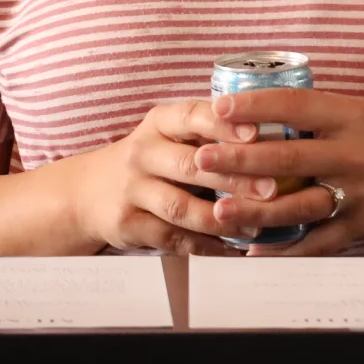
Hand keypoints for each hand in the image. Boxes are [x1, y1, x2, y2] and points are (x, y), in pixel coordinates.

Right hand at [60, 99, 278, 254]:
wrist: (86, 192)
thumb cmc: (150, 158)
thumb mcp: (169, 134)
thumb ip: (210, 134)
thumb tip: (277, 138)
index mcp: (159, 122)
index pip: (192, 116)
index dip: (224, 124)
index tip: (256, 133)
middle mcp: (142, 152)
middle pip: (191, 165)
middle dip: (234, 177)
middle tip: (272, 188)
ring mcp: (132, 190)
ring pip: (181, 207)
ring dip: (221, 218)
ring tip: (254, 225)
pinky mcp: (127, 224)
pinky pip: (172, 237)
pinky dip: (204, 245)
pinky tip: (230, 247)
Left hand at [196, 89, 363, 254]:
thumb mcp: (357, 109)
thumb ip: (313, 112)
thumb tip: (251, 107)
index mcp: (349, 117)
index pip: (296, 106)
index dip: (256, 106)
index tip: (219, 108)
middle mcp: (352, 154)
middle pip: (289, 158)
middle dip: (241, 159)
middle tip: (203, 159)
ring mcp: (356, 193)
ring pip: (298, 205)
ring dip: (255, 209)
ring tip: (219, 210)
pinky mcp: (360, 225)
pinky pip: (318, 241)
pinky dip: (285, 250)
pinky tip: (254, 252)